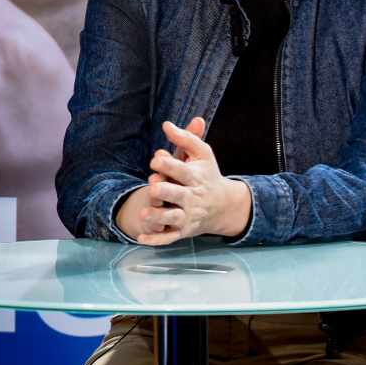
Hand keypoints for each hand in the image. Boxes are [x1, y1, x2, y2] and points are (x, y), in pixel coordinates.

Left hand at [114, 118, 251, 244]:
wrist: (224, 205)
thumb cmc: (207, 174)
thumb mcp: (202, 153)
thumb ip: (186, 138)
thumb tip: (166, 124)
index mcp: (195, 177)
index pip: (181, 170)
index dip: (168, 165)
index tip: (156, 159)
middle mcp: (191, 197)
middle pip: (177, 195)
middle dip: (165, 191)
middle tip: (153, 188)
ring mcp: (187, 215)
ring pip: (172, 218)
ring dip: (158, 217)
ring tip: (144, 214)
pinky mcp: (182, 230)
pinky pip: (169, 237)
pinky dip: (156, 240)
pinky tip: (141, 239)